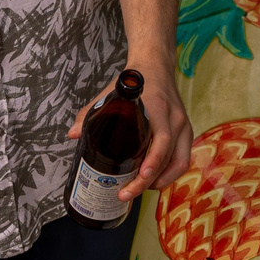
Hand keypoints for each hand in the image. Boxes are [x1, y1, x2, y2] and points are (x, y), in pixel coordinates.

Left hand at [63, 61, 189, 205]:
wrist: (156, 65)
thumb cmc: (134, 80)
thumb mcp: (110, 92)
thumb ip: (90, 112)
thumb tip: (73, 134)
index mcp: (157, 108)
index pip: (162, 141)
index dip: (153, 162)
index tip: (140, 177)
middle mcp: (174, 119)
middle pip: (169, 158)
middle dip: (149, 181)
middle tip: (127, 194)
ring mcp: (183, 125)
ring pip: (180, 162)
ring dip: (162, 181)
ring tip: (141, 190)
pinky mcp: (186, 131)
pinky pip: (182, 158)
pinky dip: (169, 173)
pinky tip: (154, 180)